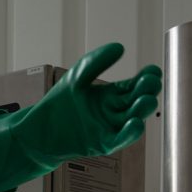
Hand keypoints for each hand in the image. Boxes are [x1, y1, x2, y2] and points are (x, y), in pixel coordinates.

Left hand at [0, 41, 160, 191]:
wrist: (39, 129)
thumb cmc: (59, 104)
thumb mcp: (77, 76)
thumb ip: (97, 62)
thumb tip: (120, 47)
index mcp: (111, 95)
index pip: (135, 85)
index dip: (146, 78)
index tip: (152, 71)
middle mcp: (114, 111)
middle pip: (137, 100)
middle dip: (146, 92)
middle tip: (151, 83)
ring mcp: (110, 128)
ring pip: (132, 119)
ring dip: (141, 111)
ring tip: (147, 100)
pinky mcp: (102, 143)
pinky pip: (120, 140)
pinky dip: (129, 134)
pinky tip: (135, 124)